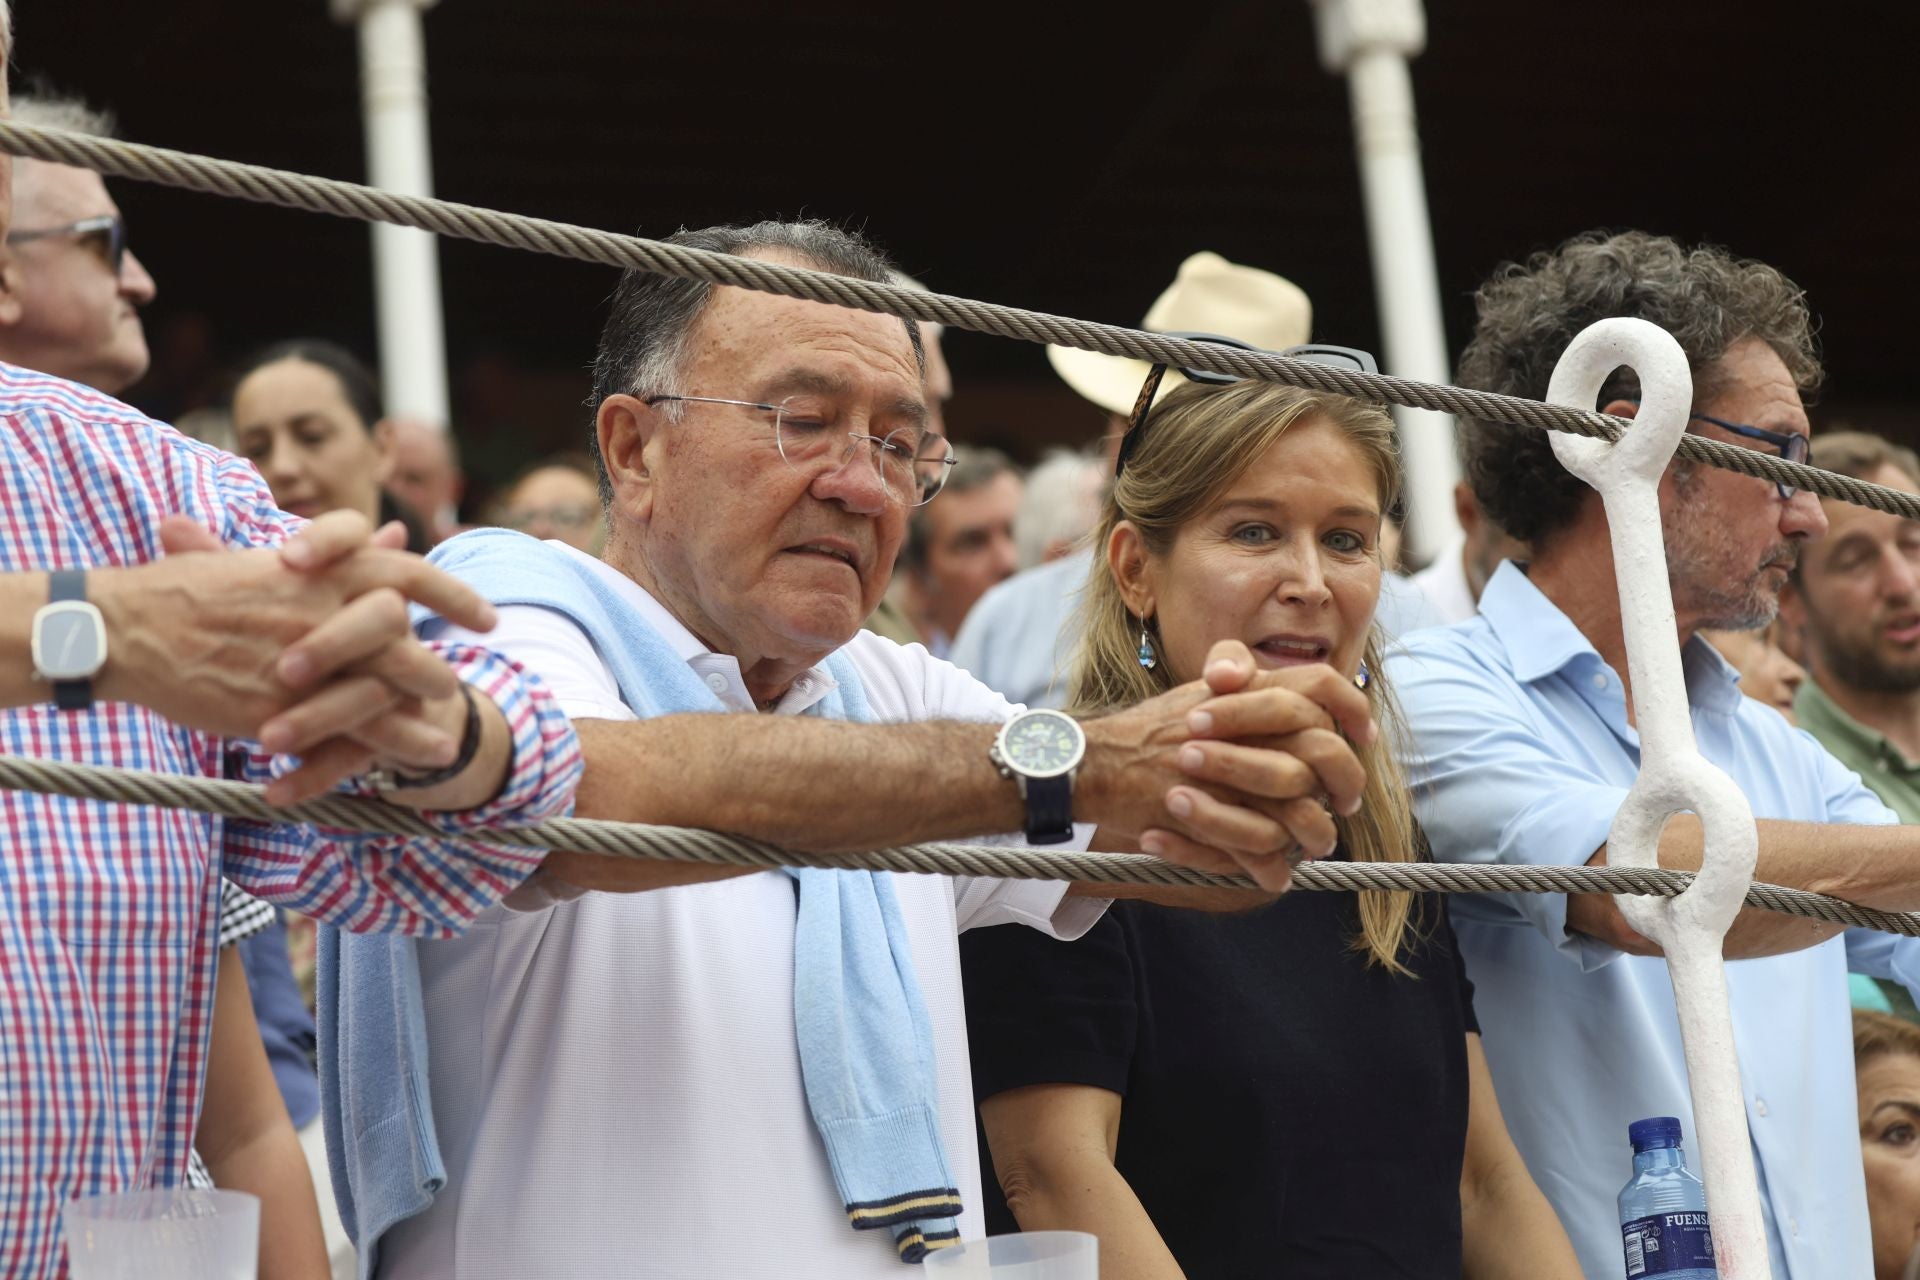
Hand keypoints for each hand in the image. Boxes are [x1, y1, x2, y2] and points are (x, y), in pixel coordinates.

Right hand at [96, 511, 496, 801]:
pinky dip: (400, 741)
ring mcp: (305, 656)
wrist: (124, 629)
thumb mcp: (266, 559)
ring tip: (448, 722)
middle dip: (441, 654)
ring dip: (428, 700)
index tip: (484, 616)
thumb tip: (393, 533)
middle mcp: (320, 605)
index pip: (405, 571)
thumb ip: (340, 552)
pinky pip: (360, 727)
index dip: (453, 595)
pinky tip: (429, 753)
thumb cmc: (185, 591)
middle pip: (408, 630)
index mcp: (317, 567)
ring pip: (392, 679)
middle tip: (464, 673)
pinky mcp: (287, 704)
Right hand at [1076, 641, 1371, 890]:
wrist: (1097, 762)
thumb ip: (1249, 686)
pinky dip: (1271, 869)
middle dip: (1345, 783)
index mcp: (1246, 689)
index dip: (1352, 709)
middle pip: (1324, 751)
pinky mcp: (1211, 816)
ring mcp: (1226, 774)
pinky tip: (1275, 876)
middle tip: (1344, 804)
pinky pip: (1260, 850)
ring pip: (1301, 811)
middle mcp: (1243, 727)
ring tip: (1314, 847)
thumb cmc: (1150, 732)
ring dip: (1315, 835)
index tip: (1364, 737)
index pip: (1320, 685)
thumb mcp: (1199, 691)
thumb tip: (1306, 699)